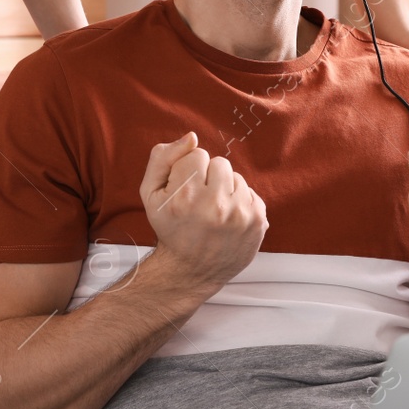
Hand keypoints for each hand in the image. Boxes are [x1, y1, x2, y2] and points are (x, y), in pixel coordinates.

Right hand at [139, 131, 267, 291]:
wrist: (191, 270)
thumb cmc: (169, 227)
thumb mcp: (150, 193)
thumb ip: (163, 158)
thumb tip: (192, 137)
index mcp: (186, 196)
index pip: (197, 153)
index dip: (188, 170)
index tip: (185, 191)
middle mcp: (215, 206)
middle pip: (220, 162)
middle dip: (209, 178)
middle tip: (199, 201)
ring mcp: (240, 215)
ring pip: (236, 177)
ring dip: (225, 190)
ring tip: (213, 212)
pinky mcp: (258, 222)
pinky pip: (251, 192)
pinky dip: (240, 202)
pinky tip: (227, 220)